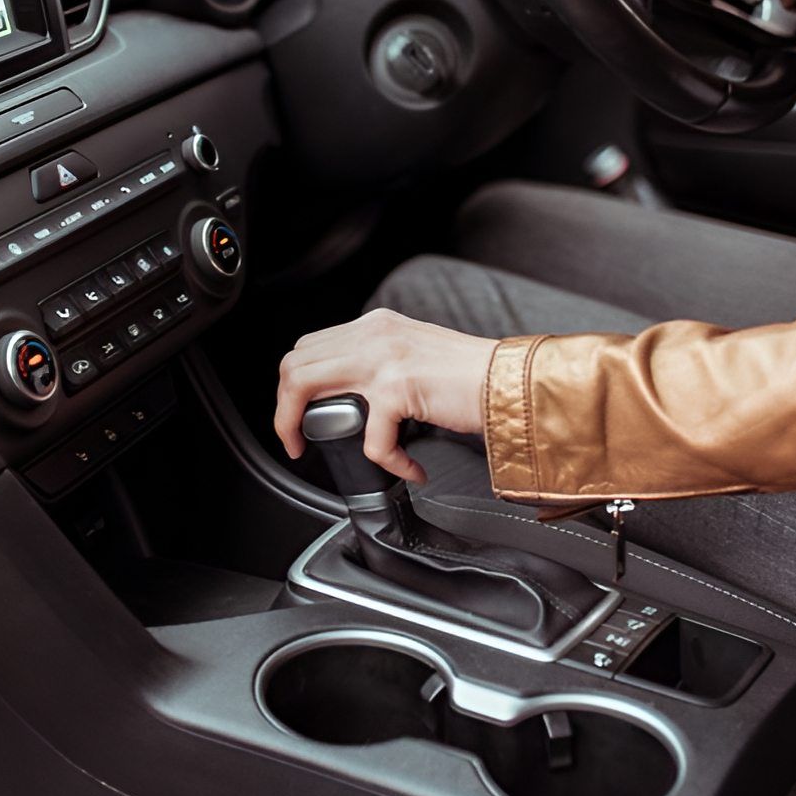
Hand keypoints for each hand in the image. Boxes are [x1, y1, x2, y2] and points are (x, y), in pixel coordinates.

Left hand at [275, 308, 497, 483]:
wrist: (512, 381)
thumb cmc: (473, 377)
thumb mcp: (415, 354)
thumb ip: (382, 364)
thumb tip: (351, 398)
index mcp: (376, 326)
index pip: (309, 346)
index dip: (293, 384)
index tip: (300, 415)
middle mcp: (373, 333)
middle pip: (294, 363)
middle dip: (283, 408)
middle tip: (296, 441)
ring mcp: (383, 357)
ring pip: (303, 386)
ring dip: (299, 426)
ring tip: (316, 452)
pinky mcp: (398, 387)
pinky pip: (369, 438)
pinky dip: (387, 462)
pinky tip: (410, 469)